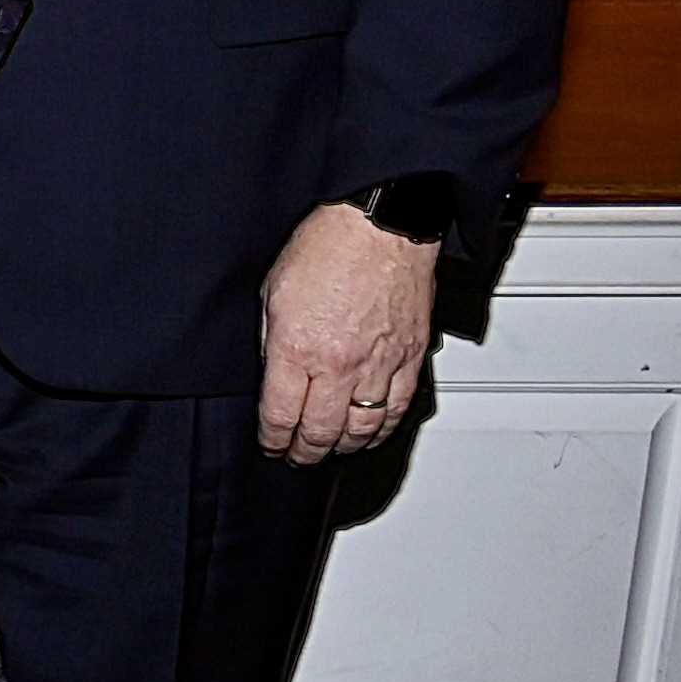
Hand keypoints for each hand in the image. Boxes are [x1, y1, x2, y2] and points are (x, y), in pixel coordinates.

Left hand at [260, 200, 438, 461]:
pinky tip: (370, 433)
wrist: (381, 224)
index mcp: (296, 349)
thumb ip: (270, 339)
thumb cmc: (328, 245)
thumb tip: (271, 372)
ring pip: (362, 428)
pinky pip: (398, 408)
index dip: (272, 439)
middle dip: (304, 452)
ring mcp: (378, 364)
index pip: (279, 416)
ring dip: (342, 446)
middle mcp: (338, 364)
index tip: (270, 445)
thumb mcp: (273, 291)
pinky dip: (383, 429)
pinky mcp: (410, 357)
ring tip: (329, 450)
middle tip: (297, 457)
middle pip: (320, 432)